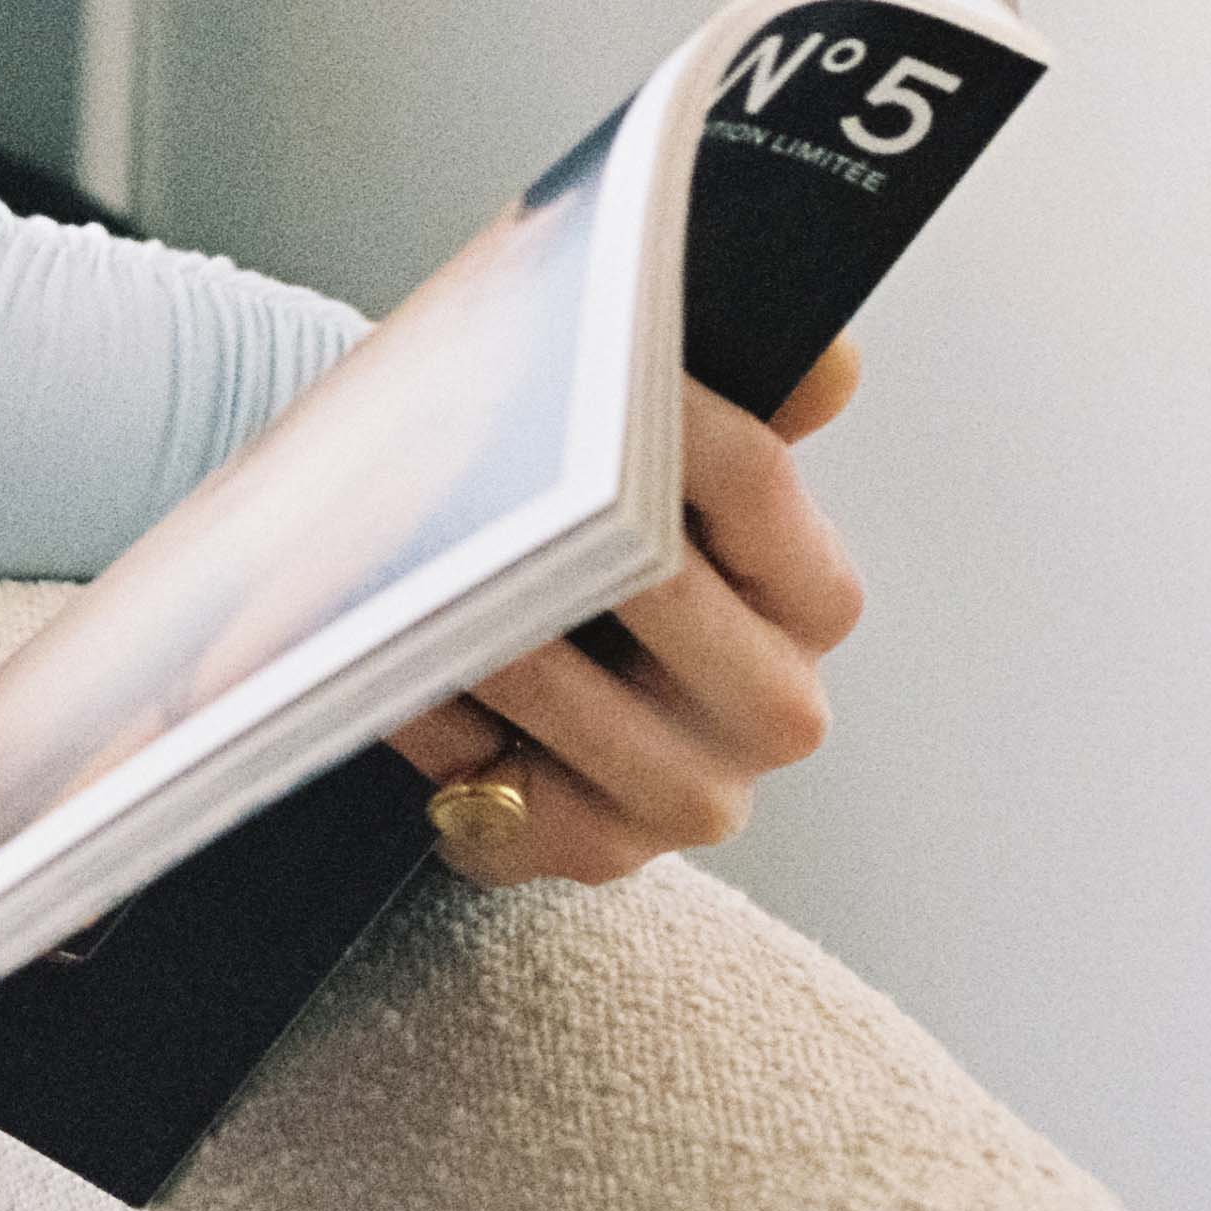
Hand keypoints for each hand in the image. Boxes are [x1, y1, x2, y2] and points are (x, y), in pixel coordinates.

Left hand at [382, 337, 866, 884]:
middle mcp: (778, 708)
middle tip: (481, 468)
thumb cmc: (578, 544)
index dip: (663, 414)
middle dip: (563, 524)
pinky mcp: (597, 850)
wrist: (499, 658)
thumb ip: (732, 401)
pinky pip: (495, 784)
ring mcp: (695, 794)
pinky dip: (426, 722)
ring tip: (400, 563)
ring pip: (562, 692)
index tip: (580, 362)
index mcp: (812, 596)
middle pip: (659, 587)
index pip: (755, 483)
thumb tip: (829, 360)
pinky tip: (381, 671)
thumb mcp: (649, 462)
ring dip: (473, 624)